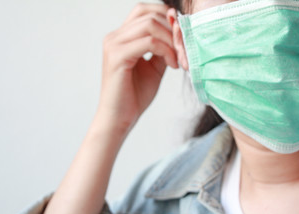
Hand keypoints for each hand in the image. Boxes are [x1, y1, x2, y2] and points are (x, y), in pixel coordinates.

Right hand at [98, 3, 177, 131]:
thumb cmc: (134, 96)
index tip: (182, 34)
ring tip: (178, 60)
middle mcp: (114, 37)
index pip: (144, 10)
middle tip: (184, 49)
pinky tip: (172, 65)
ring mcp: (113, 45)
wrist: (120, 118)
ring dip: (171, 41)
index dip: (166, 16)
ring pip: (150, 25)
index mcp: (121, 37)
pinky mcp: (117, 56)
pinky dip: (166, 51)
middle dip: (172, 29)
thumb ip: (162, 49)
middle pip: (149, 14)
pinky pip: (149, 42)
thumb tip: (177, 34)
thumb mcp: (154, 67)